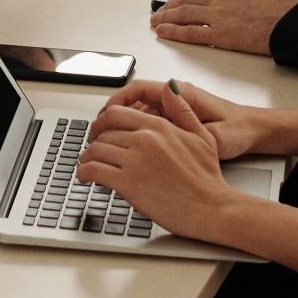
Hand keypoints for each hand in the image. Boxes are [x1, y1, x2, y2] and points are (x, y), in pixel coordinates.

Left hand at [72, 82, 242, 243]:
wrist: (212, 209)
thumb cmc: (208, 179)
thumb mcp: (201, 136)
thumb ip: (182, 111)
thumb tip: (170, 87)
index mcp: (158, 126)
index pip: (116, 113)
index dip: (101, 122)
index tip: (99, 131)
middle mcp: (144, 139)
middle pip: (103, 132)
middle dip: (93, 141)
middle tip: (91, 149)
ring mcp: (135, 161)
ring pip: (96, 150)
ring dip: (86, 158)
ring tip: (86, 165)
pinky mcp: (128, 183)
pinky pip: (95, 171)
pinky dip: (85, 173)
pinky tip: (85, 177)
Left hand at [149, 0, 297, 57]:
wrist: (293, 20)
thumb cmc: (284, 9)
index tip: (175, 2)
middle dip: (169, 6)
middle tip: (159, 13)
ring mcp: (219, 15)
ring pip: (184, 13)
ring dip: (166, 18)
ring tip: (156, 23)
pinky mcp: (221, 34)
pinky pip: (192, 32)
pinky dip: (175, 32)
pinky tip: (164, 33)